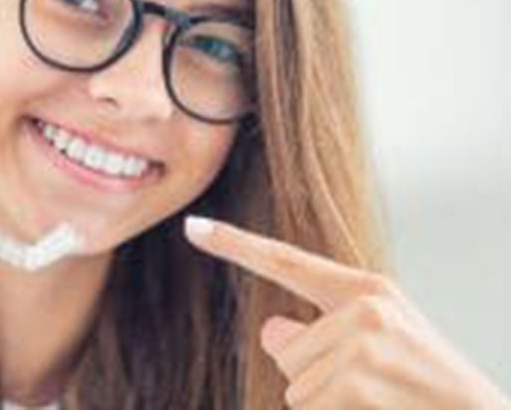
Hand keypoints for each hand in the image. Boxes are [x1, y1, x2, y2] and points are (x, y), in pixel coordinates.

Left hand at [184, 216, 510, 408]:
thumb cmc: (428, 389)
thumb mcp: (382, 345)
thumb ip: (322, 330)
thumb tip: (270, 330)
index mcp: (367, 291)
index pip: (286, 261)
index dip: (234, 244)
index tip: (192, 227)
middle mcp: (363, 309)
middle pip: (285, 350)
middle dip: (314, 381)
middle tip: (373, 391)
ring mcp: (360, 347)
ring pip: (297, 389)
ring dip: (330, 408)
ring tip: (380, 405)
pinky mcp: (357, 385)